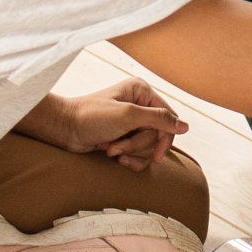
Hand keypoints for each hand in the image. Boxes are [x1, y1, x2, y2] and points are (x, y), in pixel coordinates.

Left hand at [55, 80, 187, 170]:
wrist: (65, 130)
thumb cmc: (92, 117)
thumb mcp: (128, 116)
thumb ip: (159, 119)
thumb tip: (186, 126)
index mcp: (142, 92)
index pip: (169, 118)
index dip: (165, 138)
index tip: (157, 156)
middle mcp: (140, 105)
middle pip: (159, 135)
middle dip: (138, 145)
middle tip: (118, 146)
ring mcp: (132, 123)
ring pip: (149, 147)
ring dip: (132, 153)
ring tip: (112, 150)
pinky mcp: (124, 137)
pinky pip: (140, 154)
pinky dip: (130, 159)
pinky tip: (115, 158)